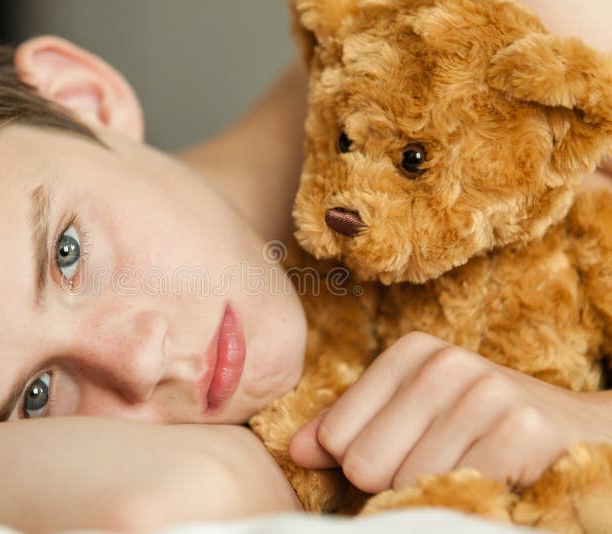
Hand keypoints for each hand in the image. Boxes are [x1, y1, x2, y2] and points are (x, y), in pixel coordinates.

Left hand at [289, 332, 609, 492]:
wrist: (582, 433)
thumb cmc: (482, 428)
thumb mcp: (413, 415)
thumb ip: (350, 429)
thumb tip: (298, 451)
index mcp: (411, 353)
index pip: (337, 436)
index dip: (363, 464)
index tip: (405, 454)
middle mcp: (445, 363)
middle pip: (363, 463)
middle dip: (394, 482)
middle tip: (440, 467)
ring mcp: (484, 393)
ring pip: (405, 483)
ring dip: (432, 493)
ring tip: (469, 471)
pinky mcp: (520, 430)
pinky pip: (450, 492)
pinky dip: (464, 500)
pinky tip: (493, 480)